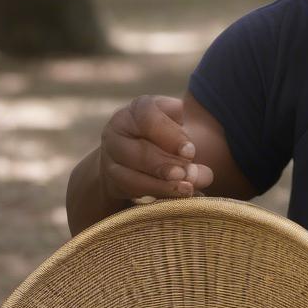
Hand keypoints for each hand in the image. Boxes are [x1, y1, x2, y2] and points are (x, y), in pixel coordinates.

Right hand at [99, 95, 213, 201]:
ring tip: (185, 189)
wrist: (142, 152)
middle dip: (166, 165)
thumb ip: (190, 149)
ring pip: (131, 174)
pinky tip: (172, 197)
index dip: (171, 137)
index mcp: (139, 109)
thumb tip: (198, 175)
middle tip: (187, 175)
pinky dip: (153, 194)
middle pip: (140, 150)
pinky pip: (130, 189)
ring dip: (160, 185)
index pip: (149, 118)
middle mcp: (118, 129)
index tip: (190, 152)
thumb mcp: (180, 131)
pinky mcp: (111, 178)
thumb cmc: (168, 137)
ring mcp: (110, 155)